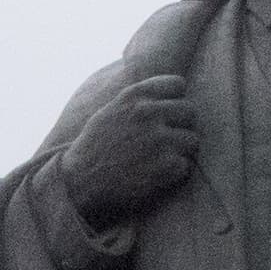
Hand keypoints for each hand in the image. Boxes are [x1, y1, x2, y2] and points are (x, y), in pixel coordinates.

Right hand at [60, 74, 197, 225]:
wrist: (77, 185)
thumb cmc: (92, 150)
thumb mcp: (109, 112)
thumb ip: (136, 100)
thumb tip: (163, 93)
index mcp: (135, 96)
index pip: (178, 84)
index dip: (174, 101)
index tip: (165, 117)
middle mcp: (148, 113)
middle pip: (189, 112)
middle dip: (180, 128)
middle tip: (164, 145)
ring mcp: (159, 139)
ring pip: (192, 140)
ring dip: (180, 153)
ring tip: (160, 162)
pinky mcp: (166, 166)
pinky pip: (186, 166)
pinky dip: (174, 175)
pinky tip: (156, 178)